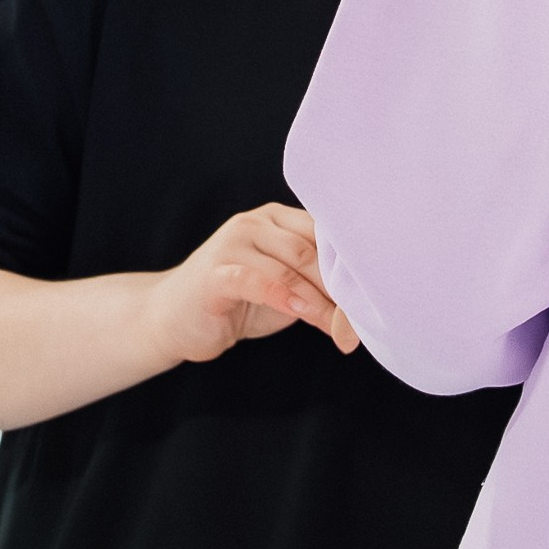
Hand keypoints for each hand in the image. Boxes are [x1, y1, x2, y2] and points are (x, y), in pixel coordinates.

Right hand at [139, 204, 358, 365]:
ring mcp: (233, 243)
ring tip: (340, 329)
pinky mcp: (216, 271)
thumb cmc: (236, 304)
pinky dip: (286, 297)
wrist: (171, 319)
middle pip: (313, 250)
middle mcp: (256, 222)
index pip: (326, 232)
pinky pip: (259, 280)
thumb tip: (364, 304)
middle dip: (342, 288)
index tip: (377, 293)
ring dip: (321, 301)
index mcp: (277, 219)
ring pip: (291, 266)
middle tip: (362, 321)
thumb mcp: (284, 291)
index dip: (354, 264)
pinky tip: (303, 314)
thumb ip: (317, 287)